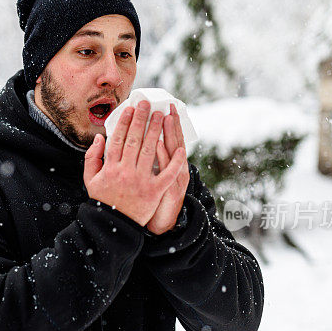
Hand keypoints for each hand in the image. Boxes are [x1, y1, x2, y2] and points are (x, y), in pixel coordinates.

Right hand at [83, 101, 183, 225]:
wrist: (113, 226)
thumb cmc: (103, 201)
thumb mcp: (90, 180)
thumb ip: (92, 158)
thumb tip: (99, 138)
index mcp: (110, 168)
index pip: (118, 139)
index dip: (124, 121)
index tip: (130, 108)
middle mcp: (125, 172)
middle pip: (134, 140)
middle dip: (142, 120)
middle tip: (148, 105)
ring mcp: (141, 181)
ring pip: (150, 151)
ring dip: (157, 131)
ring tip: (162, 116)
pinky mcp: (154, 192)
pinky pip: (167, 174)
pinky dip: (175, 161)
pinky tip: (180, 148)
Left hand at [146, 104, 189, 234]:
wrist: (162, 224)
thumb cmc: (155, 199)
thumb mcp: (160, 178)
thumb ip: (158, 160)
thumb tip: (155, 141)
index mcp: (172, 164)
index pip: (171, 139)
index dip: (170, 123)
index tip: (167, 106)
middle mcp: (176, 169)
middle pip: (174, 142)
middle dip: (171, 123)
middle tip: (167, 105)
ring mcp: (174, 178)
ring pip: (172, 153)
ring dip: (169, 134)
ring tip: (165, 117)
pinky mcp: (169, 189)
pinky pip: (166, 171)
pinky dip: (163, 157)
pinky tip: (158, 144)